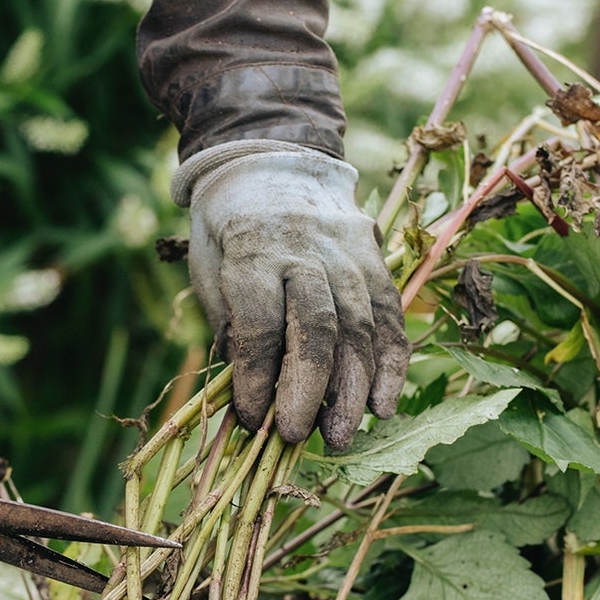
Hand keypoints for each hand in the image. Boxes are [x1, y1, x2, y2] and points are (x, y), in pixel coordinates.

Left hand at [173, 140, 409, 450]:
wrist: (270, 162)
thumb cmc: (228, 231)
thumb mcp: (210, 268)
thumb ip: (230, 326)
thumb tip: (251, 398)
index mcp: (252, 249)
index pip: (259, 322)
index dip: (256, 377)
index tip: (251, 420)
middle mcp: (305, 250)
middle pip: (316, 327)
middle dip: (308, 389)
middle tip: (297, 437)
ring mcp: (347, 254)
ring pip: (359, 327)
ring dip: (352, 389)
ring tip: (340, 435)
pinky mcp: (375, 261)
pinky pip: (389, 318)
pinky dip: (389, 365)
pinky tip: (382, 406)